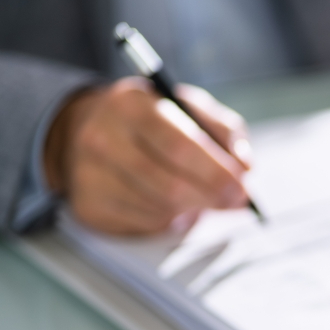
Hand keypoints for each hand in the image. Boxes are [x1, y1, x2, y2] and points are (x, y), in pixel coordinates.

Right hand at [43, 77, 252, 234]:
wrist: (85, 127)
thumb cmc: (149, 118)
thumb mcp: (187, 106)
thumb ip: (223, 130)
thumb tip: (244, 166)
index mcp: (131, 105)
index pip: (179, 146)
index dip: (215, 173)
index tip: (242, 188)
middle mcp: (102, 138)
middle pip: (170, 186)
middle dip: (211, 198)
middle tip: (236, 202)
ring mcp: (89, 175)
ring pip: (160, 209)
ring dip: (192, 209)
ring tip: (201, 196)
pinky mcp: (88, 206)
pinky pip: (144, 224)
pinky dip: (169, 219)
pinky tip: (171, 203)